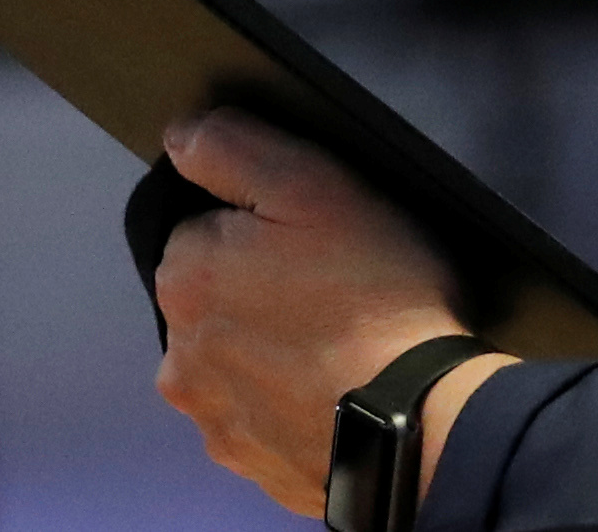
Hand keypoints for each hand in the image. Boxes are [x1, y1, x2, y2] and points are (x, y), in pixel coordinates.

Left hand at [149, 111, 492, 515]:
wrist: (419, 421)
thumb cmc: (374, 293)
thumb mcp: (314, 186)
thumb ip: (234, 150)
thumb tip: (179, 136)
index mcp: (186, 277)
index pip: (206, 228)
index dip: (263, 224)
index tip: (314, 237)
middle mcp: (179, 354)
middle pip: (218, 298)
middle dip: (260, 289)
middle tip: (336, 289)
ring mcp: (212, 417)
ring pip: (236, 362)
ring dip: (272, 351)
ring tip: (342, 345)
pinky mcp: (249, 461)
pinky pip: (262, 417)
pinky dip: (290, 402)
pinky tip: (339, 391)